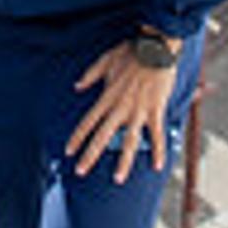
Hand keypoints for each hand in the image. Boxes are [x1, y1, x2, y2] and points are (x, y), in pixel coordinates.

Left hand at [66, 38, 180, 182]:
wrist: (155, 48)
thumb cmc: (130, 52)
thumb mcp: (105, 60)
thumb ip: (90, 75)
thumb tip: (77, 87)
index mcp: (106, 98)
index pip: (88, 122)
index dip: (77, 138)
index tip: (68, 151)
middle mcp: (120, 108)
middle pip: (102, 137)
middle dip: (90, 155)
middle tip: (80, 171)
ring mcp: (138, 111)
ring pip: (129, 142)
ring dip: (123, 162)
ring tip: (117, 179)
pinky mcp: (155, 110)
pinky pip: (156, 135)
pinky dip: (158, 151)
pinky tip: (158, 167)